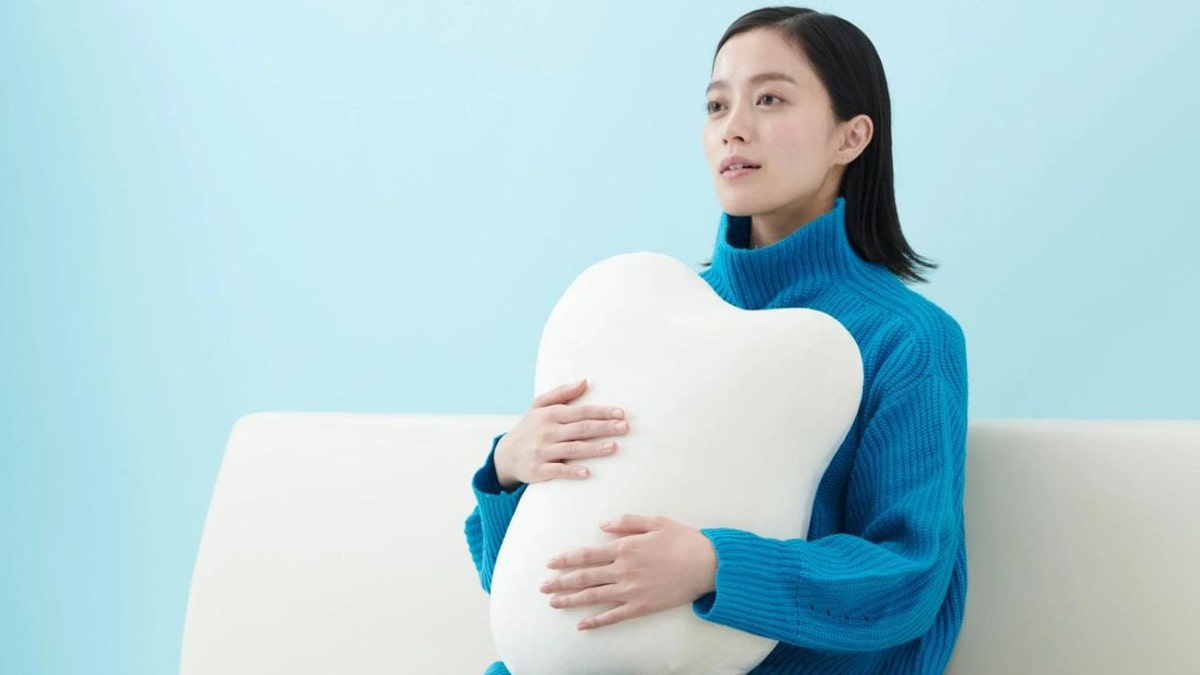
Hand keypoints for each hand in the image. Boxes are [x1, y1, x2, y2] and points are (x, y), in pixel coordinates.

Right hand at [493, 378, 629, 489]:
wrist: (504, 456)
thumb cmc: (529, 428)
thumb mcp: (538, 406)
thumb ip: (561, 393)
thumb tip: (584, 381)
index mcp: (549, 415)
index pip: (580, 411)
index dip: (601, 412)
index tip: (621, 413)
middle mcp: (546, 432)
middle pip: (581, 429)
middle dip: (604, 428)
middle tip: (626, 428)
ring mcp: (542, 451)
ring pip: (573, 449)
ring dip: (595, 448)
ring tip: (614, 447)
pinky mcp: (538, 470)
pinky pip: (558, 471)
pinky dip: (573, 472)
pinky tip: (588, 473)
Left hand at [539, 514, 717, 630]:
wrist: (707, 565)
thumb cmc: (683, 539)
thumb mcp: (655, 521)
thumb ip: (626, 522)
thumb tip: (601, 526)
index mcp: (625, 548)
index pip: (587, 554)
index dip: (566, 559)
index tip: (550, 562)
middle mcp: (623, 570)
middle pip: (584, 577)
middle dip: (560, 582)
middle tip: (542, 586)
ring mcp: (631, 590)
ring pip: (593, 597)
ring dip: (570, 600)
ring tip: (552, 603)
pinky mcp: (642, 606)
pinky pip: (614, 616)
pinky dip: (595, 622)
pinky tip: (581, 626)